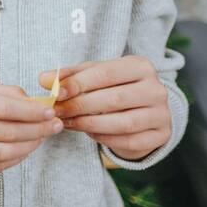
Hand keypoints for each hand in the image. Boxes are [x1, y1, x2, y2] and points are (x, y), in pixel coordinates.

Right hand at [0, 80, 61, 176]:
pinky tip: (24, 150)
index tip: (51, 112)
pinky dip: (14, 159)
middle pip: (4, 132)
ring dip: (29, 147)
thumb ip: (2, 92)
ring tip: (42, 138)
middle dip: (36, 130)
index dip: (31, 112)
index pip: (2, 108)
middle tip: (54, 126)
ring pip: (1, 153)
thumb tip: (35, 103)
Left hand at [38, 56, 170, 161]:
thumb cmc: (112, 88)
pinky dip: (105, 139)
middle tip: (57, 112)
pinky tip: (89, 134)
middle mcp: (157, 88)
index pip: (105, 73)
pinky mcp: (161, 135)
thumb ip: (69, 76)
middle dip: (80, 106)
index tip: (55, 93)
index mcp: (140, 66)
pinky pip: (129, 140)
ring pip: (122, 123)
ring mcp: (162, 113)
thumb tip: (43, 79)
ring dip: (89, 124)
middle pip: (113, 99)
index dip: (78, 83)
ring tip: (68, 123)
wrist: (142, 111)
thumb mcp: (93, 76)